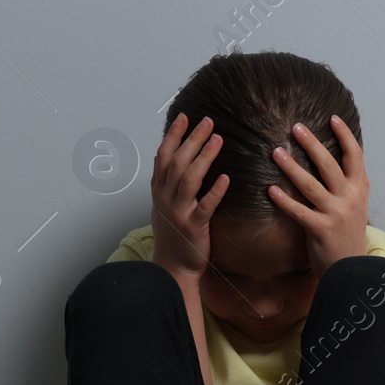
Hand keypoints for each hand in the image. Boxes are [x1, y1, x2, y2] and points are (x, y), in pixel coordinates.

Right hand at [150, 113, 229, 281]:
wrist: (173, 267)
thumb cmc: (172, 237)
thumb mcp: (161, 206)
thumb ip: (165, 183)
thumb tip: (168, 159)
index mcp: (159, 192)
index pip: (163, 157)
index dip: (173, 136)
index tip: (184, 117)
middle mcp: (166, 199)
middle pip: (177, 162)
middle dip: (192, 139)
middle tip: (208, 122)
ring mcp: (179, 212)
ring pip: (188, 179)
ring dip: (203, 157)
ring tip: (217, 140)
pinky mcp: (194, 227)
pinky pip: (205, 206)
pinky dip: (214, 192)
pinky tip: (226, 178)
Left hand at [266, 115, 367, 277]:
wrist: (350, 270)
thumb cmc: (348, 235)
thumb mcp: (357, 206)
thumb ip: (351, 184)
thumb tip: (343, 160)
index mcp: (358, 189)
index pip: (355, 156)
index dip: (345, 135)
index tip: (332, 118)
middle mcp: (349, 198)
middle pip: (329, 165)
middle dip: (312, 144)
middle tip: (296, 127)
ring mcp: (336, 214)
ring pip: (311, 185)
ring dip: (292, 167)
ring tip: (276, 152)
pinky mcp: (321, 229)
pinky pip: (299, 211)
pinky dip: (284, 200)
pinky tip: (270, 190)